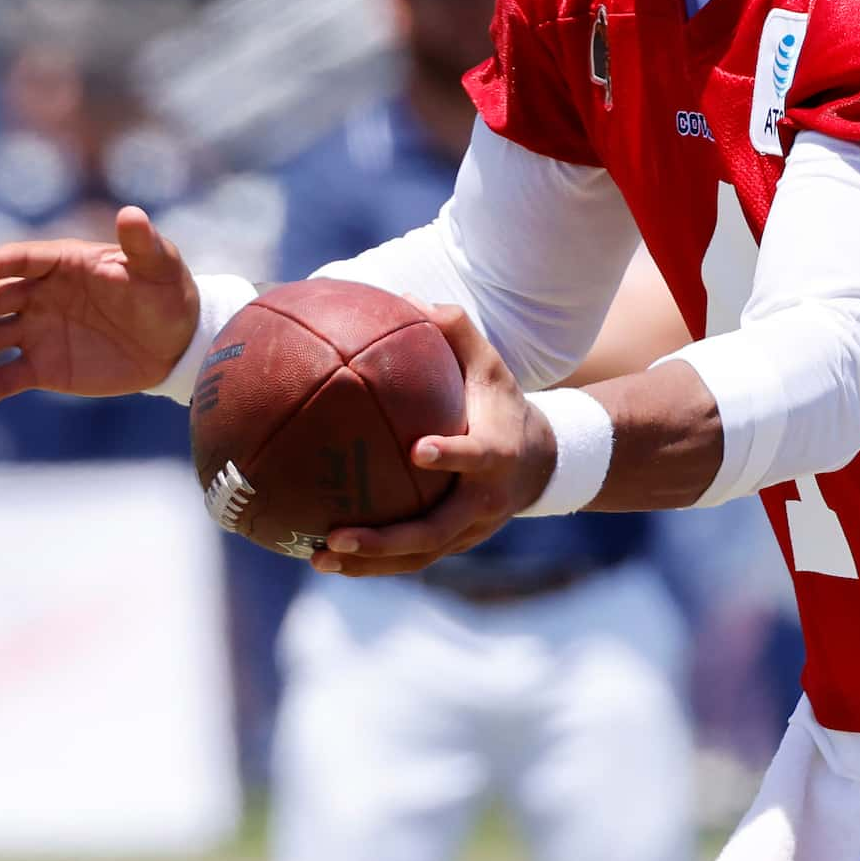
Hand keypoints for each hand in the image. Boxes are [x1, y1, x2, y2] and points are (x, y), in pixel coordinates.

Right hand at [0, 207, 198, 419]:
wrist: (176, 344)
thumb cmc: (167, 294)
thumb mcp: (161, 267)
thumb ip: (142, 244)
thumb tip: (131, 213)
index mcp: (61, 263)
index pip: (20, 260)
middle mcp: (38, 294)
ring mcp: (35, 331)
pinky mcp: (40, 367)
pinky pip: (2, 380)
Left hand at [314, 305, 554, 576]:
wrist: (542, 464)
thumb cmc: (500, 404)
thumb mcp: (489, 365)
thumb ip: (454, 332)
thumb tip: (406, 296)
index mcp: (496, 454)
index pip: (476, 456)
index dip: (451, 455)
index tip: (417, 450)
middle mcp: (484, 501)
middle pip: (435, 530)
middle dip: (387, 539)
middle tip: (336, 535)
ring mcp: (469, 530)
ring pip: (418, 556)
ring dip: (368, 563)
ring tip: (317, 558)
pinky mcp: (453, 544)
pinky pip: (410, 560)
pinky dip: (370, 564)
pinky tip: (323, 557)